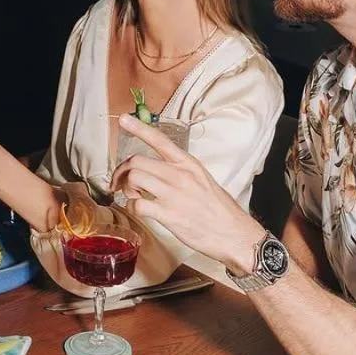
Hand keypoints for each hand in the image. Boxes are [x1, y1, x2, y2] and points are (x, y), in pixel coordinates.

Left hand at [111, 114, 264, 273]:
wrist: (234, 234)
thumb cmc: (218, 209)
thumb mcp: (202, 179)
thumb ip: (179, 171)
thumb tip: (155, 170)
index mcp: (188, 164)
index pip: (160, 140)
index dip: (139, 128)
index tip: (124, 120)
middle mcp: (179, 175)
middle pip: (137, 161)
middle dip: (122, 172)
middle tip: (121, 183)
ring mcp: (173, 195)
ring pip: (135, 178)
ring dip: (126, 188)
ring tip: (134, 196)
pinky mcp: (169, 216)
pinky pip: (138, 205)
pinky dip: (132, 207)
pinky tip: (140, 210)